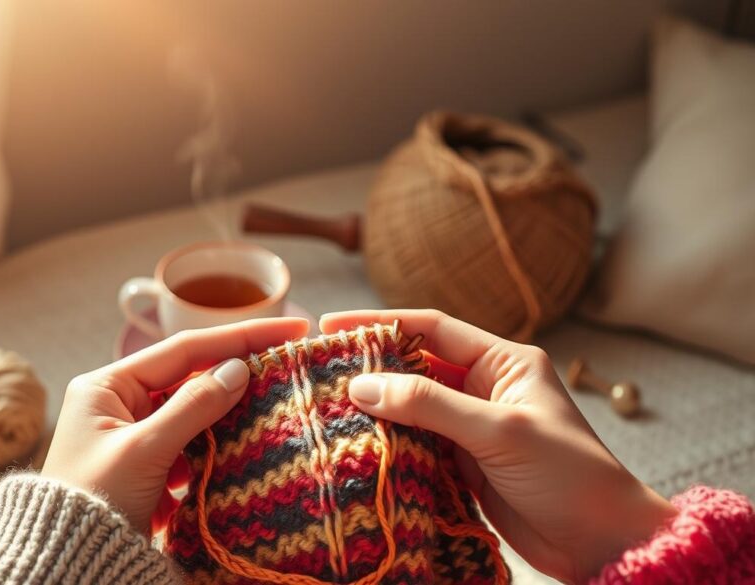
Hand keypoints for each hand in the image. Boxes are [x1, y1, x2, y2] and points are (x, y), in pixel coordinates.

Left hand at [42, 318, 308, 533]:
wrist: (69, 565)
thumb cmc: (92, 504)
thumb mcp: (145, 451)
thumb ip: (193, 406)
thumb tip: (239, 369)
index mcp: (105, 386)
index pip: (185, 349)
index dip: (239, 337)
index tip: (290, 326)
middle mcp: (116, 403)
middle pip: (189, 377)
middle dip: (235, 375)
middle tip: (287, 364)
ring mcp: (130, 435)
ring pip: (191, 413)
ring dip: (226, 415)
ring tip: (271, 407)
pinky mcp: (144, 467)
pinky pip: (187, 445)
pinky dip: (211, 449)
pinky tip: (238, 449)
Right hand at [320, 310, 676, 583]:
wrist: (602, 542)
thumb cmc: (570, 475)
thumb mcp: (499, 431)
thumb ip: (430, 404)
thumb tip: (362, 385)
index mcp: (503, 362)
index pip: (432, 328)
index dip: (380, 323)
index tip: (331, 325)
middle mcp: (485, 388)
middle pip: (415, 366)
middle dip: (371, 367)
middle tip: (319, 370)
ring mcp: (472, 428)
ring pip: (411, 408)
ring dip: (375, 410)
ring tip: (326, 407)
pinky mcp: (464, 465)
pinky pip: (416, 445)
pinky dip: (388, 445)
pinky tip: (356, 446)